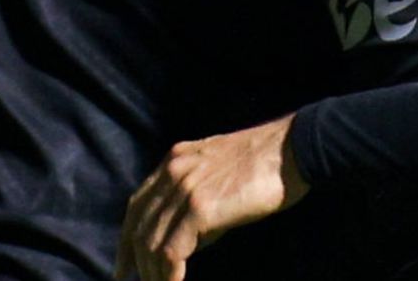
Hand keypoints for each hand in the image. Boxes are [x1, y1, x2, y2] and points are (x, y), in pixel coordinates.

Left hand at [116, 114, 307, 280]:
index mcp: (175, 160)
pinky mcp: (199, 207)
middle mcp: (173, 170)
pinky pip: (172, 251)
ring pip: (152, 242)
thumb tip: (185, 242)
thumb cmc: (266, 167)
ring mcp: (184, 187)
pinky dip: (169, 275)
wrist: (293, 149)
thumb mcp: (218, 175)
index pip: (138, 205)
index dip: (127, 240)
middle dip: (136, 263)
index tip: (124, 267)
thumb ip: (195, 200)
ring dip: (154, 273)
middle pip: (139, 226)